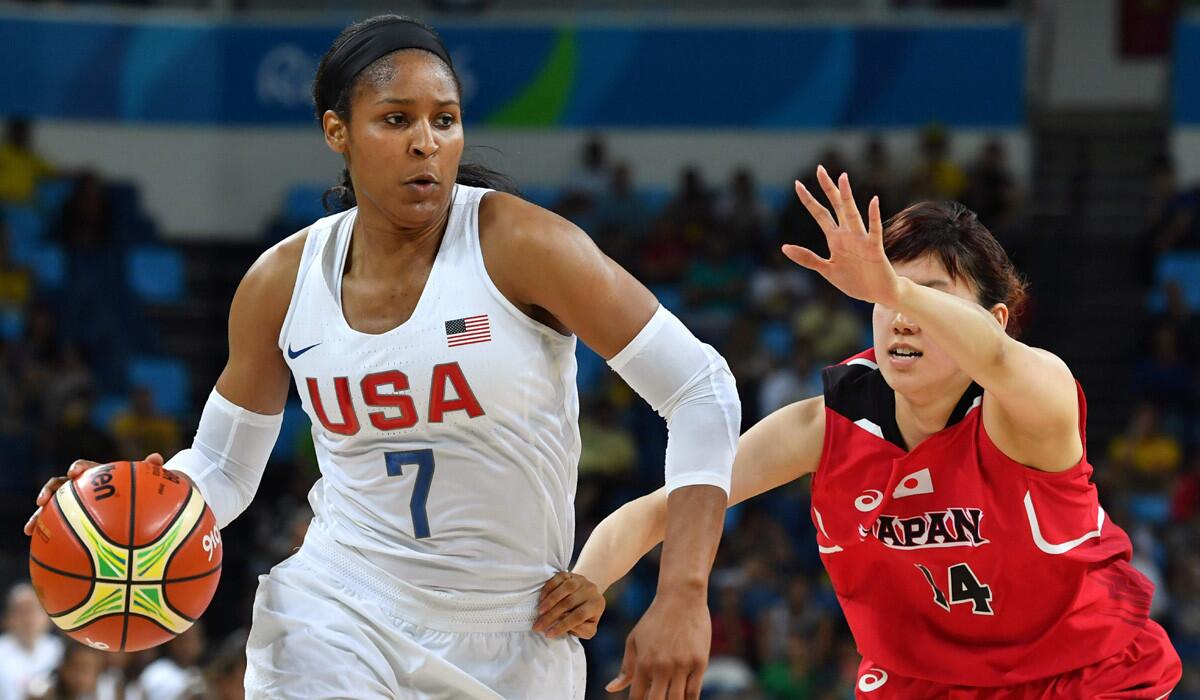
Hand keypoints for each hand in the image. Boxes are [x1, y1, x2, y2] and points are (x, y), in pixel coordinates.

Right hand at [24, 453, 164, 535]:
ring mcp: (76, 507)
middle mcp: (83, 490)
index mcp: (98, 477)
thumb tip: (157, 458)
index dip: (78, 468)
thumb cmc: (144, 492)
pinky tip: (42, 552)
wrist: (140, 507)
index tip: (75, 472)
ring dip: (38, 516)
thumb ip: (151, 470)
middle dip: (49, 491)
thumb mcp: (150, 482)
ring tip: (30, 528)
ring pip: (53, 509)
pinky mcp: (74, 524)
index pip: (85, 468)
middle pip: (60, 486)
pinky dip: (49, 539)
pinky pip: (59, 531)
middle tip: (42, 500)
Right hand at [533, 571, 604, 639]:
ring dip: (550, 601)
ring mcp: (581, 580)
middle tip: (538, 625)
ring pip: (566, 588)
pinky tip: (541, 599)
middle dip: (551, 616)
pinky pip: (559, 578)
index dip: (563, 625)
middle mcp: (591, 590)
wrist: (586, 594)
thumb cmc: (585, 616)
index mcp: (597, 605)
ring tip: (539, 612)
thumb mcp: (588, 628)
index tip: (548, 634)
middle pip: (570, 603)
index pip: (579, 616)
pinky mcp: (571, 574)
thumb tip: (567, 624)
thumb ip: (582, 630)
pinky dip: (549, 588)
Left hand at [606, 589, 709, 699]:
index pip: (637, 697)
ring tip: (668, 697)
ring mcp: (682, 665)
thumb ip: (625, 667)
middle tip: (654, 698)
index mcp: (643, 662)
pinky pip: (694, 693)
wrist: (681, 597)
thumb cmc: (654, 618)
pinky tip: (683, 699)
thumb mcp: (634, 640)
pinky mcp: (700, 662)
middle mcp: (662, 666)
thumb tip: (611, 689)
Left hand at [783, 166, 901, 306]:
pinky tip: (873, 201)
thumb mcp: (826, 270)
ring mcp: (861, 240)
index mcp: (835, 239)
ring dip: (847, 197)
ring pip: (852, 214)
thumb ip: (807, 258)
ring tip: (842, 179)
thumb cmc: (853, 281)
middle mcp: (847, 234)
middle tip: (819, 169)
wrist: (876, 294)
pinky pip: (874, 230)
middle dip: (828, 189)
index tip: (797, 184)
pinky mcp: (874, 248)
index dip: (809, 200)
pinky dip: (873, 216)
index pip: (820, 214)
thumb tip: (784, 247)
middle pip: (836, 206)